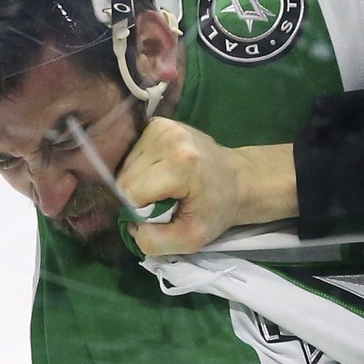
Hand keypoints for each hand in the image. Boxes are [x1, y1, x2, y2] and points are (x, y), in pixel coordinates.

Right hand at [116, 117, 298, 254]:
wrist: (238, 179)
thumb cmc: (216, 209)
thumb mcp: (192, 238)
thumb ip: (156, 241)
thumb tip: (130, 227)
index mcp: (180, 164)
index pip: (131, 191)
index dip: (140, 209)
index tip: (162, 212)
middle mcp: (169, 137)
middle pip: (125, 176)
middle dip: (139, 195)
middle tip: (166, 199)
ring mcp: (162, 125)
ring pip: (125, 163)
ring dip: (140, 180)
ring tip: (167, 185)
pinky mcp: (158, 122)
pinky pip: (133, 151)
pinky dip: (142, 166)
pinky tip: (163, 171)